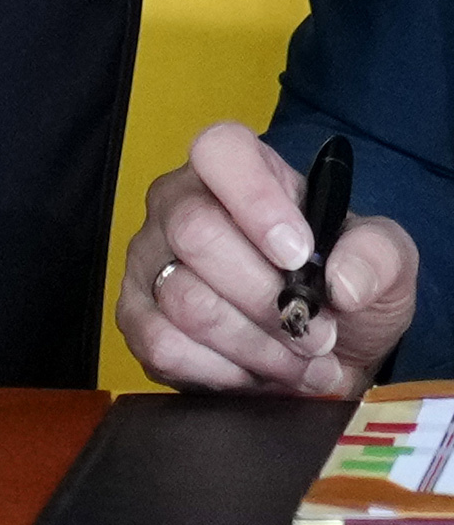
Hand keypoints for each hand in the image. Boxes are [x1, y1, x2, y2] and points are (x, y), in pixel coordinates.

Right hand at [120, 120, 419, 395]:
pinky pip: (163, 346)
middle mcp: (177, 204)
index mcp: (237, 171)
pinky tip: (256, 374)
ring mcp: (149, 260)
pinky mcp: (136, 316)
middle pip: (196, 234)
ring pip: (185, 301)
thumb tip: (341, 281)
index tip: (299, 256)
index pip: (220, 151)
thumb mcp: (387, 263)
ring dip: (258, 348)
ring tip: (300, 361)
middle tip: (318, 332)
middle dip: (269, 300)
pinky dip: (223, 373)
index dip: (255, 200)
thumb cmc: (343, 288)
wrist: (324, 348)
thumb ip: (378, 256)